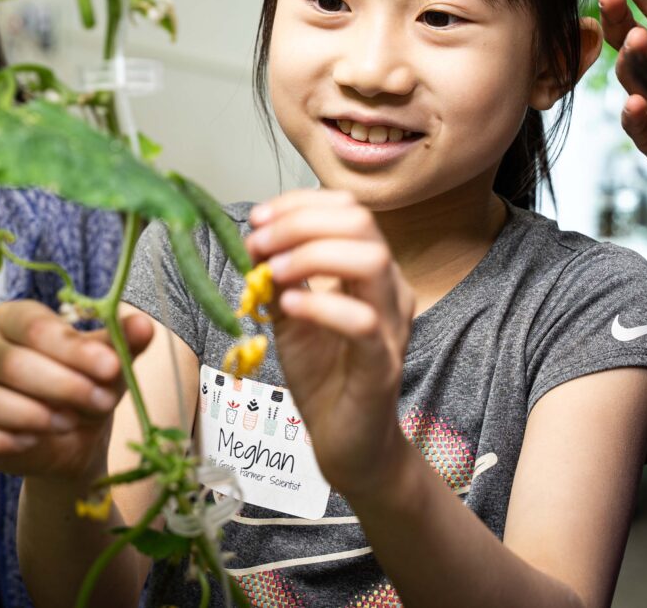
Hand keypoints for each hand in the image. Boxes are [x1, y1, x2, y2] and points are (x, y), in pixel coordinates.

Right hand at [0, 300, 153, 484]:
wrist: (74, 442)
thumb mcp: (108, 366)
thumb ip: (123, 343)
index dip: (71, 347)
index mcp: (12, 320)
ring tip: (69, 422)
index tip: (111, 367)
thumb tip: (143, 326)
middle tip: (99, 400)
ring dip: (32, 413)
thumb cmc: (86, 388)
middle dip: (60, 384)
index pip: (32, 325)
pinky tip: (31, 442)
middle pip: (8, 361)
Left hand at [245, 189, 414, 498]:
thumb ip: (278, 277)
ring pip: (370, 261)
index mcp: (371, 271)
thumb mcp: (290, 315)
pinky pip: (363, 321)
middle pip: (360, 224)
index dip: (300, 204)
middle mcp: (390, 289)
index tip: (258, 220)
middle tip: (258, 244)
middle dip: (300, 224)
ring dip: (312, 255)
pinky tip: (289, 308)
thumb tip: (256, 237)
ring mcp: (391, 325)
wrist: (345, 441)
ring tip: (273, 273)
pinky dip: (322, 304)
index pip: (348, 210)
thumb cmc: (323, 375)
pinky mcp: (382, 364)